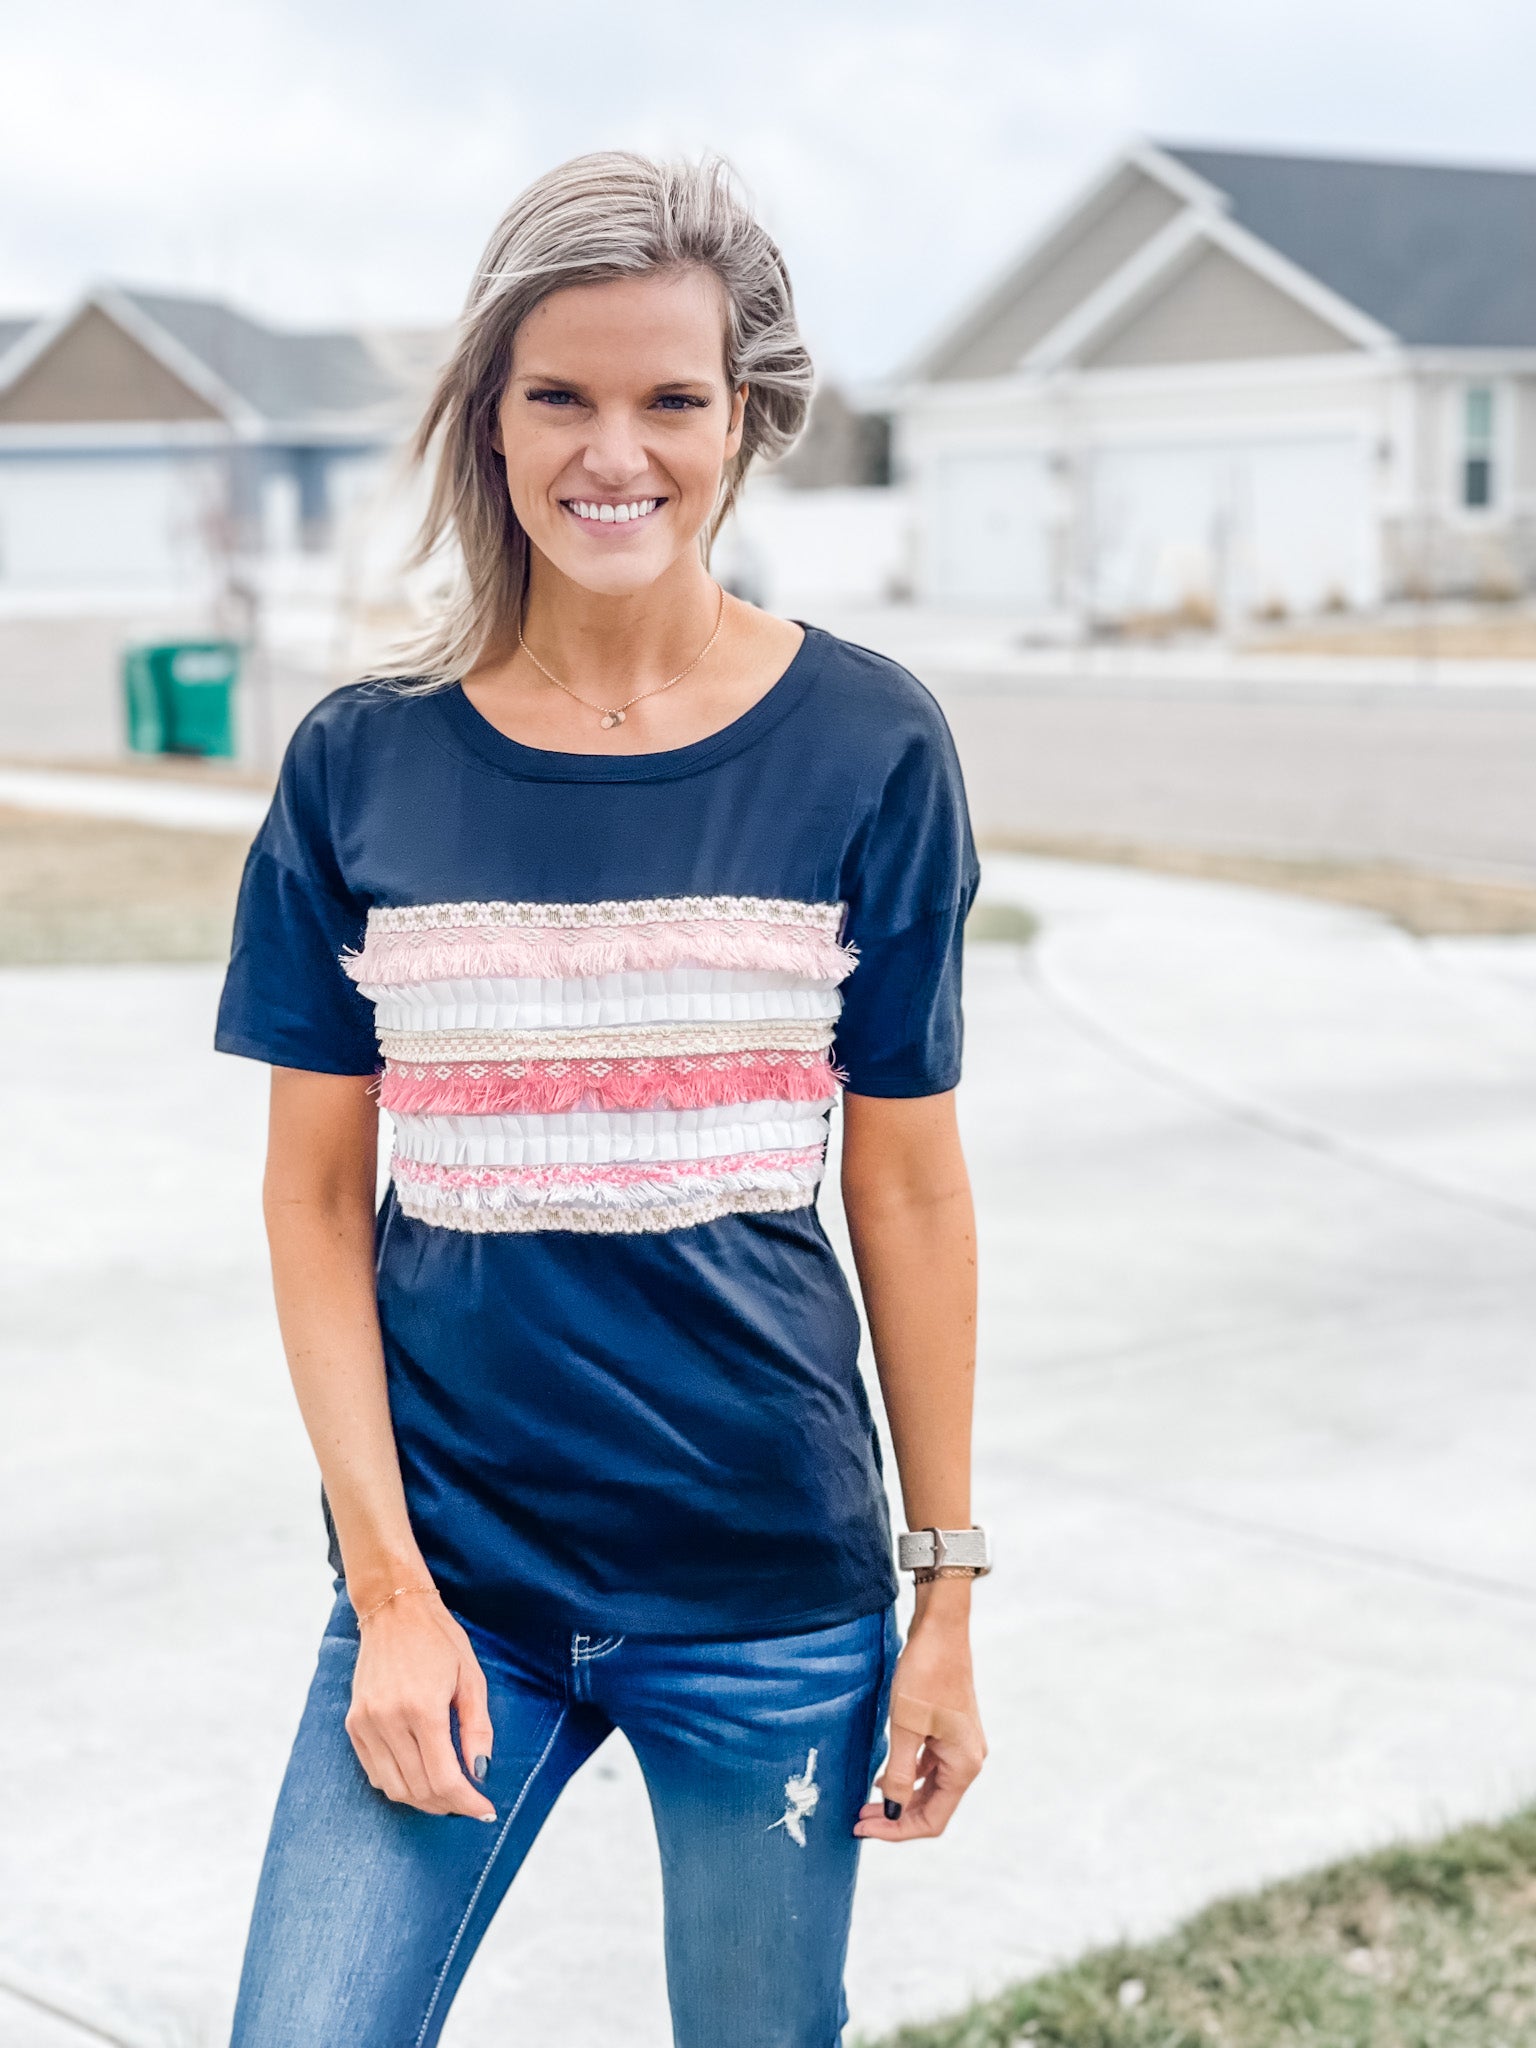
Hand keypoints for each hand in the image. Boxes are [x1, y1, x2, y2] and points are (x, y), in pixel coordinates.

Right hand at [345, 1590, 497, 1821]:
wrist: (395, 1611)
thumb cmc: (440, 1640)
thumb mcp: (471, 1679)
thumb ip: (477, 1729)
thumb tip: (480, 1773)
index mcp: (422, 1708)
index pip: (445, 1777)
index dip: (467, 1802)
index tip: (485, 1810)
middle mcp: (389, 1720)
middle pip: (419, 1789)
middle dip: (449, 1804)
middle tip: (470, 1803)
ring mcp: (366, 1723)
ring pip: (394, 1788)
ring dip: (424, 1800)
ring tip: (448, 1795)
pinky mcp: (354, 1724)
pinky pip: (374, 1773)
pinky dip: (398, 1785)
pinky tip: (419, 1777)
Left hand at [854, 1588, 984, 1842]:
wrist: (940, 1628)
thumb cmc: (925, 1674)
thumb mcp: (906, 1727)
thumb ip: (901, 1774)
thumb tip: (893, 1812)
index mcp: (964, 1765)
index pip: (932, 1819)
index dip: (897, 1830)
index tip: (863, 1827)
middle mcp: (968, 1759)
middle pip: (932, 1806)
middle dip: (896, 1816)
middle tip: (859, 1817)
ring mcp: (961, 1745)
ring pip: (931, 1788)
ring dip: (901, 1798)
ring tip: (867, 1800)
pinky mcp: (950, 1731)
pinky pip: (930, 1766)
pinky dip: (908, 1776)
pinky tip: (886, 1774)